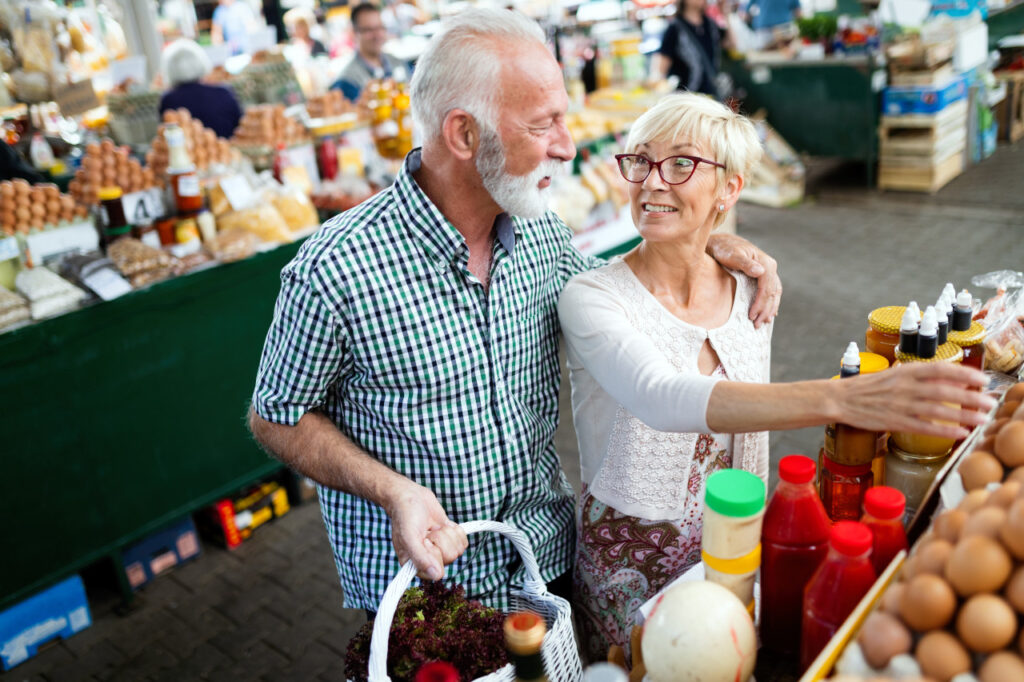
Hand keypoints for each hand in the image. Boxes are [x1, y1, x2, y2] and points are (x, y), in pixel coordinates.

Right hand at [385, 482, 467, 580]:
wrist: (410, 496)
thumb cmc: (405, 515)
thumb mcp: (409, 536)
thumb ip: (420, 557)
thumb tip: (436, 576)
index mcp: (414, 565)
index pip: (437, 572)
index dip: (434, 553)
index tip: (425, 540)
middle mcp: (428, 560)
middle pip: (451, 558)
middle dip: (441, 539)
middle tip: (428, 531)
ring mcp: (441, 550)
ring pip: (458, 549)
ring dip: (447, 533)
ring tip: (433, 527)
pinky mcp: (450, 539)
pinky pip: (463, 541)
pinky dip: (455, 529)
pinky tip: (442, 524)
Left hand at [705, 233, 780, 327]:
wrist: (722, 244)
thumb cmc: (725, 249)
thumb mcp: (732, 255)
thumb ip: (745, 263)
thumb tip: (759, 271)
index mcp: (765, 263)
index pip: (767, 287)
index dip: (760, 303)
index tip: (752, 316)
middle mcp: (769, 267)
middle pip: (772, 292)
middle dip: (765, 310)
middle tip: (757, 325)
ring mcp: (768, 272)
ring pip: (774, 294)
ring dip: (770, 309)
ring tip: (763, 323)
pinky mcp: (763, 276)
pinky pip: (772, 292)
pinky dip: (771, 303)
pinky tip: (769, 314)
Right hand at [835, 364, 995, 438]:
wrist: (839, 399)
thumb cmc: (867, 387)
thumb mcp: (894, 374)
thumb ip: (919, 377)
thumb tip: (949, 379)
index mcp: (905, 371)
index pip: (940, 368)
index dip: (964, 373)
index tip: (982, 380)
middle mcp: (904, 386)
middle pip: (944, 390)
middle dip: (970, 396)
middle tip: (990, 402)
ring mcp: (899, 404)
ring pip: (938, 410)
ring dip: (963, 415)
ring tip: (982, 419)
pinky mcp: (894, 421)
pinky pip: (924, 427)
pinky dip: (944, 430)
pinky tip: (959, 433)